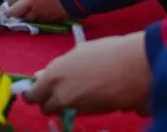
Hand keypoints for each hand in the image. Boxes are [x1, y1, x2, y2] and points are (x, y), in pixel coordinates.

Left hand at [25, 32, 151, 115]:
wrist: (134, 66)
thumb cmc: (107, 52)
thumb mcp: (78, 53)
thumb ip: (58, 68)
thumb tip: (40, 76)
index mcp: (54, 74)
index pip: (33, 95)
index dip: (35, 93)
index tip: (39, 90)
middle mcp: (60, 94)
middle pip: (45, 107)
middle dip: (49, 101)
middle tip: (59, 91)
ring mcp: (76, 106)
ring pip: (61, 112)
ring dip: (65, 105)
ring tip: (79, 91)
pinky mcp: (91, 114)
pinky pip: (78, 113)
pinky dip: (80, 107)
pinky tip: (90, 95)